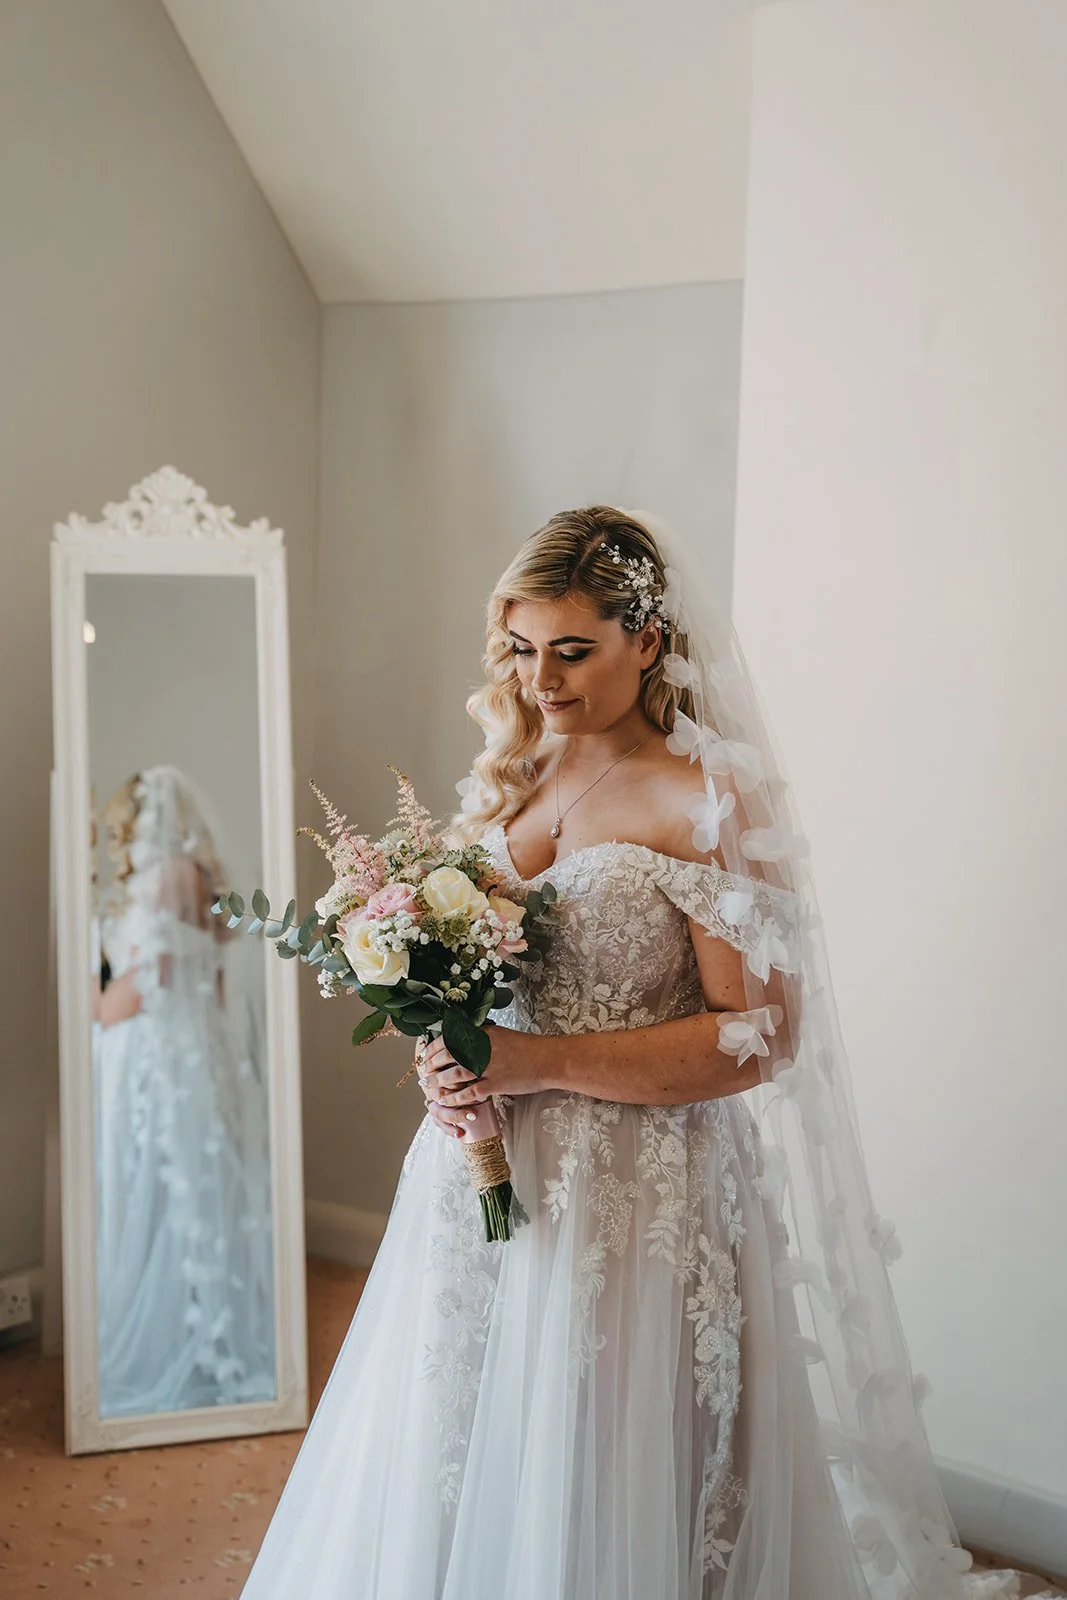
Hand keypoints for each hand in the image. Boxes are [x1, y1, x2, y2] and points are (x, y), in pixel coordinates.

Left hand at [418, 1026, 542, 1137]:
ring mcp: (488, 1066)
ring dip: (439, 1082)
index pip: (450, 1038)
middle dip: (432, 1065)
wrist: (548, 1059)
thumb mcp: (501, 1035)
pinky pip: (469, 1093)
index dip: (434, 1048)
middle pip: (447, 1055)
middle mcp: (482, 1047)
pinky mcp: (495, 1084)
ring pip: (454, 1074)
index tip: (425, 1055)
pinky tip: (446, 1101)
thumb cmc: (527, 1048)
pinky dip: (455, 1098)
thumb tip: (463, 1042)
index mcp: (483, 1033)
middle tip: (423, 1073)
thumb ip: (482, 1038)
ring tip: (430, 1087)